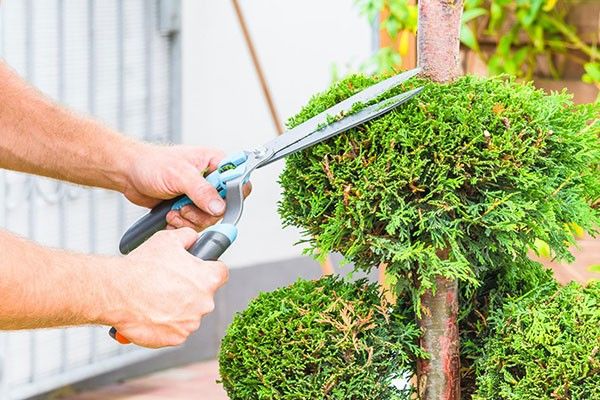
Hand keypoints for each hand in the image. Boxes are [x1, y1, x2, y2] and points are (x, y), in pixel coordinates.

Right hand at [106, 228, 227, 347]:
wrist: (116, 292)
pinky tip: (152, 312)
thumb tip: (194, 238)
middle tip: (169, 284)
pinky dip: (166, 324)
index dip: (210, 268)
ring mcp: (191, 323)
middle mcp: (204, 303)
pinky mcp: (176, 338)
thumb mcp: (168, 239)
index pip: (221, 272)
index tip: (200, 269)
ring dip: (178, 308)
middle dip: (190, 290)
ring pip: (190, 314)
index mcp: (208, 279)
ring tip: (156, 298)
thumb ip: (188, 237)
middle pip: (204, 295)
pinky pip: (176, 330)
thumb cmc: (141, 267)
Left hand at [124, 144, 250, 230]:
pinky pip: (196, 223)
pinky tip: (170, 214)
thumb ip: (202, 191)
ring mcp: (200, 195)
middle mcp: (211, 179)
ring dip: (190, 218)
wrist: (129, 174)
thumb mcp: (180, 175)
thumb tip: (219, 207)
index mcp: (215, 163)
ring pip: (209, 218)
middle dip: (203, 212)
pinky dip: (182, 223)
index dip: (232, 194)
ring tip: (174, 210)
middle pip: (224, 206)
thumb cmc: (152, 164)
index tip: (217, 203)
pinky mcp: (190, 207)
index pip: (238, 180)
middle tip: (186, 207)